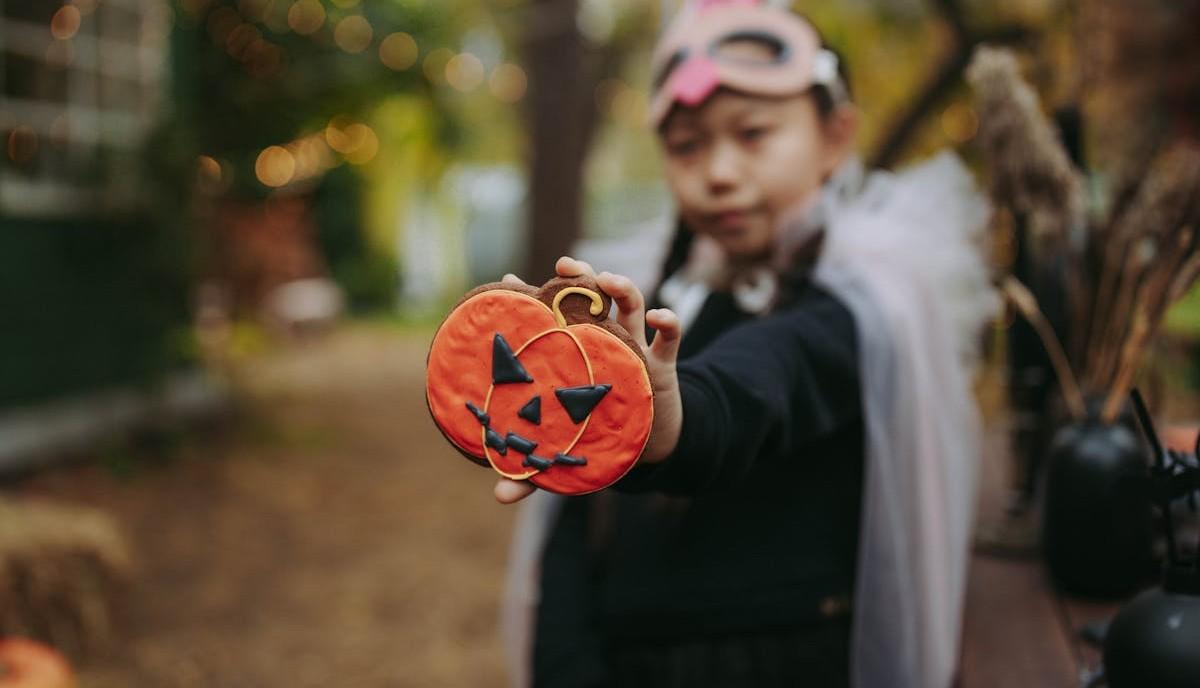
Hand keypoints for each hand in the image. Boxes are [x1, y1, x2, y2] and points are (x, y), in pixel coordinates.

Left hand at [493, 256, 683, 503]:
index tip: (508, 281)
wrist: (652, 446)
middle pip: (591, 297)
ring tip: (607, 279)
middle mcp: (604, 342)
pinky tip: (659, 316)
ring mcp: (635, 348)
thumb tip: (499, 496)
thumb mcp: (568, 450)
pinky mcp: (663, 364)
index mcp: (575, 354)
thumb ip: (536, 472)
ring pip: (629, 304)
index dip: (530, 297)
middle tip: (563, 266)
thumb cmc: (602, 437)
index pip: (550, 317)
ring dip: (620, 286)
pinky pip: (670, 335)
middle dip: (579, 276)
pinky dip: (667, 320)